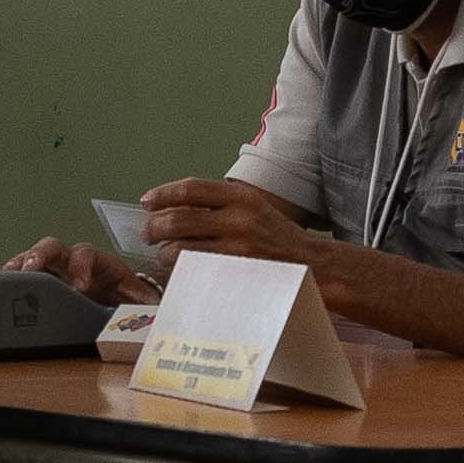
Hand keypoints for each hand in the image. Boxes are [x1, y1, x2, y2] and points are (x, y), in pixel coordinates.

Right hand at [7, 236, 153, 306]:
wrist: (133, 311)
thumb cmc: (137, 304)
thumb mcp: (147, 303)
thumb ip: (149, 304)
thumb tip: (156, 310)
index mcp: (102, 265)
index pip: (88, 254)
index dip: (81, 266)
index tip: (78, 286)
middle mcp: (77, 265)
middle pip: (55, 249)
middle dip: (40, 255)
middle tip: (30, 269)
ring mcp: (59, 274)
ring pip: (36, 260)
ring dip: (20, 264)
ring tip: (5, 274)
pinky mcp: (47, 287)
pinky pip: (23, 276)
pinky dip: (5, 274)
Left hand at [140, 177, 320, 265]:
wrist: (316, 265)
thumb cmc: (277, 238)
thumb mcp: (252, 208)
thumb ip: (217, 206)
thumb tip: (171, 208)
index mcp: (241, 196)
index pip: (191, 188)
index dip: (163, 194)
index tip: (147, 202)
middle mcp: (239, 218)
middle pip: (178, 219)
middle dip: (154, 228)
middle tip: (148, 234)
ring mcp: (238, 248)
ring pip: (180, 249)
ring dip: (162, 254)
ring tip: (162, 255)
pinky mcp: (236, 273)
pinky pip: (195, 271)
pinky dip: (180, 271)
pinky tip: (179, 271)